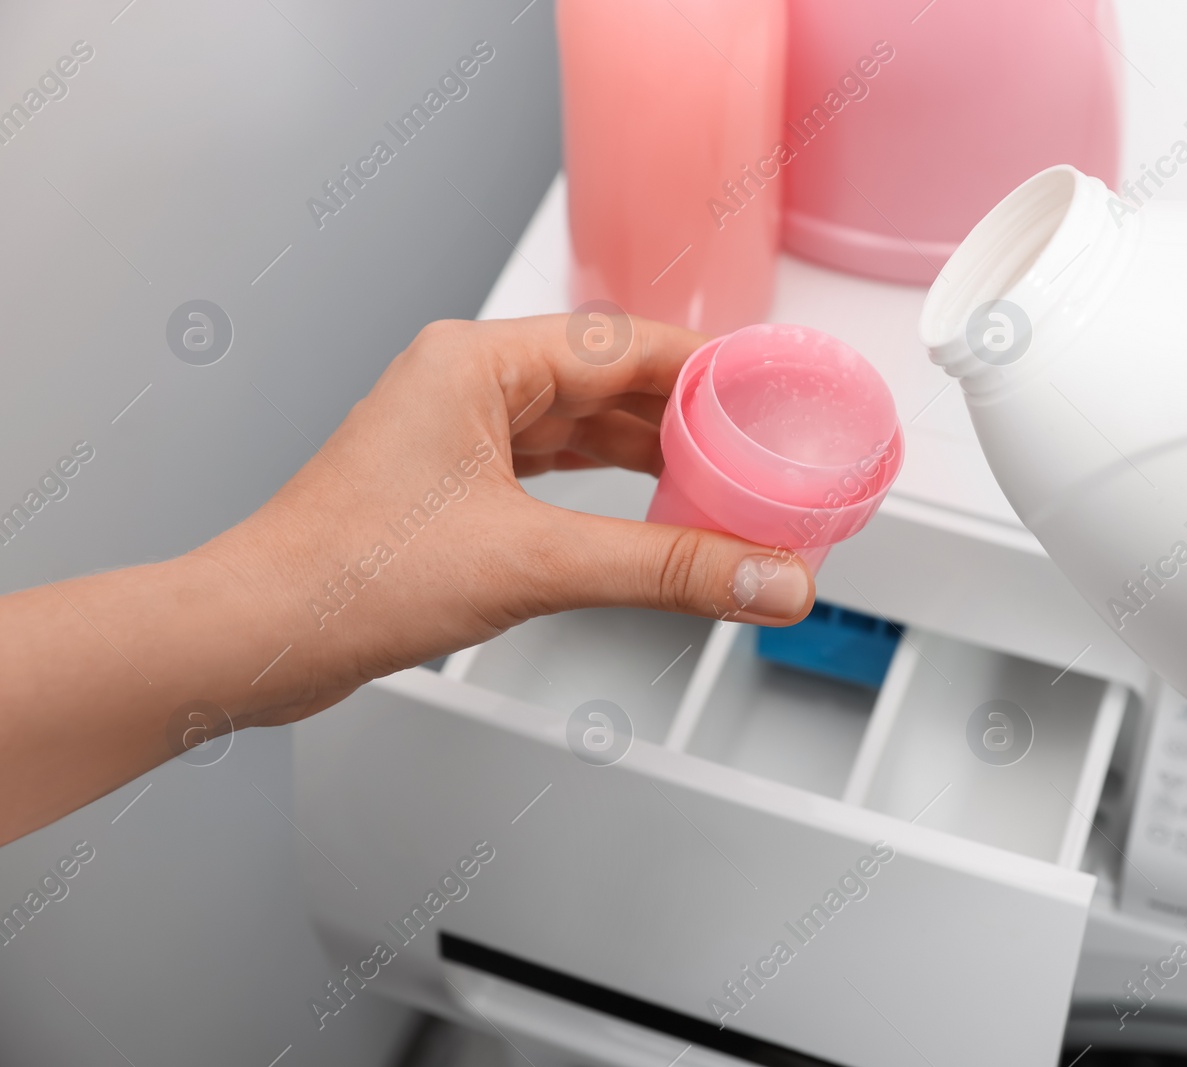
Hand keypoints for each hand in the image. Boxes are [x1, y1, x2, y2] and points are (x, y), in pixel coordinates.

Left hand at [0, 314, 813, 843]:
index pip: (627, 342)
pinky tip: (655, 512)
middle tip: (764, 455)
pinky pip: (558, 469)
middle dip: (692, 422)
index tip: (774, 396)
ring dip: (656, 457)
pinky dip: (613, 491)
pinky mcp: (458, 486)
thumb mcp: (531, 564)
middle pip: (613, 382)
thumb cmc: (342, 577)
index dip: (711, 370)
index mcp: (477, 361)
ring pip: (587, 428)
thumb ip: (664, 569)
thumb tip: (762, 576)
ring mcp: (460, 434)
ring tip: (728, 485)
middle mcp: (467, 383)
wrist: (255, 637)